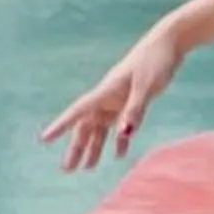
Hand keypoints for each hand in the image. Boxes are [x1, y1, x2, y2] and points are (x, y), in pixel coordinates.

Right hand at [40, 22, 182, 173]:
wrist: (169, 44)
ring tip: (87, 168)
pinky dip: (119, 140)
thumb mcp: (146, 87)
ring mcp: (118, 99)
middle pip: (86, 125)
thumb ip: (135, 110)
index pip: (78, 111)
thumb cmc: (156, 61)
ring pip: (100, 128)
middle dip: (76, 147)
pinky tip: (119, 154)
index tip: (44, 139)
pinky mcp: (130, 101)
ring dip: (94, 147)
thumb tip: (123, 133)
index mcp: (106, 91)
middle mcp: (107, 97)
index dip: (61, 125)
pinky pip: (120, 124)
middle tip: (67, 169)